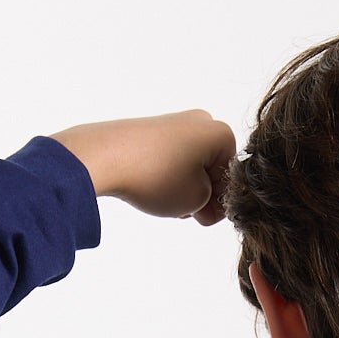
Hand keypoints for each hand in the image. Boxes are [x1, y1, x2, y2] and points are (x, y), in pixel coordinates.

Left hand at [49, 109, 236, 221]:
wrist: (106, 156)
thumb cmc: (156, 176)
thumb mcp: (196, 200)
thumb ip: (212, 203)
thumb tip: (206, 198)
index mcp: (221, 134)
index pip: (233, 179)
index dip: (221, 204)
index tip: (204, 216)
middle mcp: (201, 122)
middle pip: (213, 169)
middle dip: (203, 194)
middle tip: (185, 210)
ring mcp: (176, 123)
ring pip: (192, 166)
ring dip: (185, 188)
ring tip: (165, 199)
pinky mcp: (153, 130)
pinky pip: (172, 159)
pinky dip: (168, 176)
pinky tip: (153, 188)